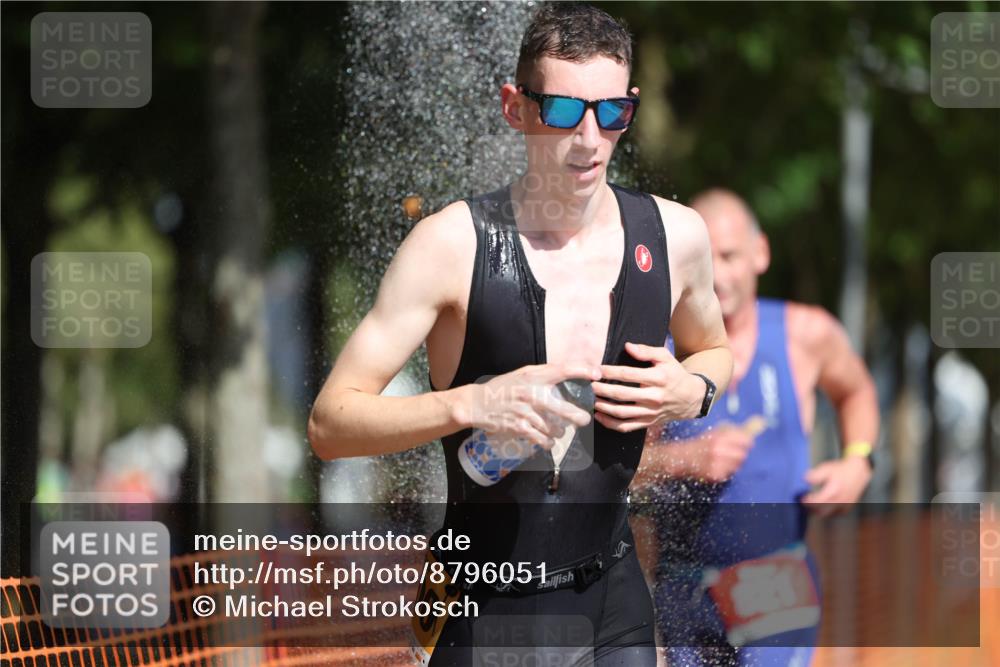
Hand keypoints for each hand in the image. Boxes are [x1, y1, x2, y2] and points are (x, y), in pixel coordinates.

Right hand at [464, 362, 599, 449]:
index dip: (583, 370)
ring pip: (555, 429)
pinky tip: (548, 441)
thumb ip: (544, 374)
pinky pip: (542, 439)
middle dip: (579, 417)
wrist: (477, 403)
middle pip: (565, 409)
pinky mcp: (520, 428)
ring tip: (559, 431)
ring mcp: (526, 413)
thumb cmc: (503, 387)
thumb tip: (570, 373)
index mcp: (534, 377)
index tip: (597, 374)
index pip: (563, 370)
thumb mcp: (522, 374)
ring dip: (560, 432)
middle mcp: (532, 394)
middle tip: (584, 419)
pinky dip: (548, 443)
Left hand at [592, 341, 704, 432]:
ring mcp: (650, 412)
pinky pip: (626, 426)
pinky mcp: (648, 422)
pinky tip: (599, 416)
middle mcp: (654, 397)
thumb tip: (628, 346)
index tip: (596, 369)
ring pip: (622, 413)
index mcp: (658, 378)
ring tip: (590, 399)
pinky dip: (610, 423)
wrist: (691, 398)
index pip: (628, 374)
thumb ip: (647, 351)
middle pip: (621, 394)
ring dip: (603, 407)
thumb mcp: (666, 357)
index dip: (610, 372)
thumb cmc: (674, 374)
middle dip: (601, 390)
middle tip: (588, 385)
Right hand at [681, 425, 754, 482]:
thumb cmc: (704, 442)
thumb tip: (756, 423)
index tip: (747, 443)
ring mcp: (716, 464)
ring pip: (737, 466)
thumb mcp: (716, 431)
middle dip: (740, 454)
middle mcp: (718, 450)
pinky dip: (726, 471)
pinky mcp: (714, 475)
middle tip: (734, 453)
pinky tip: (718, 466)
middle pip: (743, 455)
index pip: (745, 440)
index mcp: (719, 437)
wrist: (684, 456)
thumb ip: (734, 430)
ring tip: (724, 460)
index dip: (747, 442)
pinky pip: (729, 473)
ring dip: (733, 463)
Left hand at [801, 456, 871, 516]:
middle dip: (812, 510)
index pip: (817, 501)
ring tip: (813, 506)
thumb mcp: (826, 469)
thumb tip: (805, 480)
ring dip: (820, 512)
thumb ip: (815, 475)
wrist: (858, 471)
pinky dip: (830, 513)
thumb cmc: (840, 470)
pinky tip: (825, 508)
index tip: (802, 499)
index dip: (808, 502)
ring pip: (829, 514)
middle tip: (806, 505)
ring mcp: (845, 505)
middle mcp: (839, 500)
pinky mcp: (848, 506)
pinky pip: (837, 514)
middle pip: (822, 512)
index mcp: (833, 490)